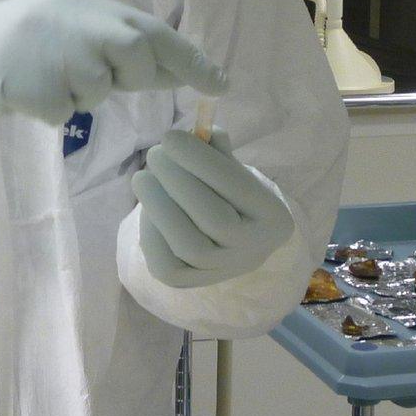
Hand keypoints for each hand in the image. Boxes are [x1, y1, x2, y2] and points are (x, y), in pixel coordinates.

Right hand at [0, 0, 226, 124]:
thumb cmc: (21, 52)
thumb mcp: (74, 37)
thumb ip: (122, 51)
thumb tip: (184, 71)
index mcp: (85, 5)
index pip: (152, 29)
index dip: (191, 58)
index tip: (223, 84)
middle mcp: (70, 17)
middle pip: (135, 52)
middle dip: (135, 76)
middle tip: (110, 81)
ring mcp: (46, 48)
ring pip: (98, 88)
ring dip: (83, 95)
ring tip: (47, 79)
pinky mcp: (24, 81)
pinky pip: (63, 112)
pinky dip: (52, 112)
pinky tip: (25, 93)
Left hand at [132, 128, 294, 287]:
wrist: (235, 240)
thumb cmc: (232, 195)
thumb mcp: (235, 170)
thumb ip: (218, 152)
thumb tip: (196, 132)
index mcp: (272, 217)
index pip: (236, 187)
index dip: (200, 161)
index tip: (171, 137)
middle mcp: (253, 250)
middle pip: (214, 219)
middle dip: (177, 182)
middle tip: (155, 154)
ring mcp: (222, 271)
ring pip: (188, 246)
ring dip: (159, 207)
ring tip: (143, 179)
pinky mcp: (191, 283)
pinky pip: (166, 265)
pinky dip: (151, 234)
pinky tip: (148, 210)